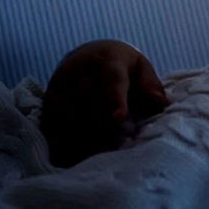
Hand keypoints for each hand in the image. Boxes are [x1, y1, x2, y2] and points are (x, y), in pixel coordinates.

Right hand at [40, 40, 169, 166]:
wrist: (86, 56)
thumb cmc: (121, 66)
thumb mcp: (139, 66)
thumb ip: (150, 84)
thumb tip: (160, 103)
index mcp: (108, 62)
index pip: (112, 81)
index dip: (115, 100)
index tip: (120, 118)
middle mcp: (79, 73)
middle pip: (92, 106)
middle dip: (108, 127)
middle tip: (121, 139)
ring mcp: (59, 90)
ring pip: (73, 121)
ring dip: (91, 138)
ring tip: (106, 145)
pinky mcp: (48, 106)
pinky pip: (57, 131)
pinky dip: (72, 145)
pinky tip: (85, 152)